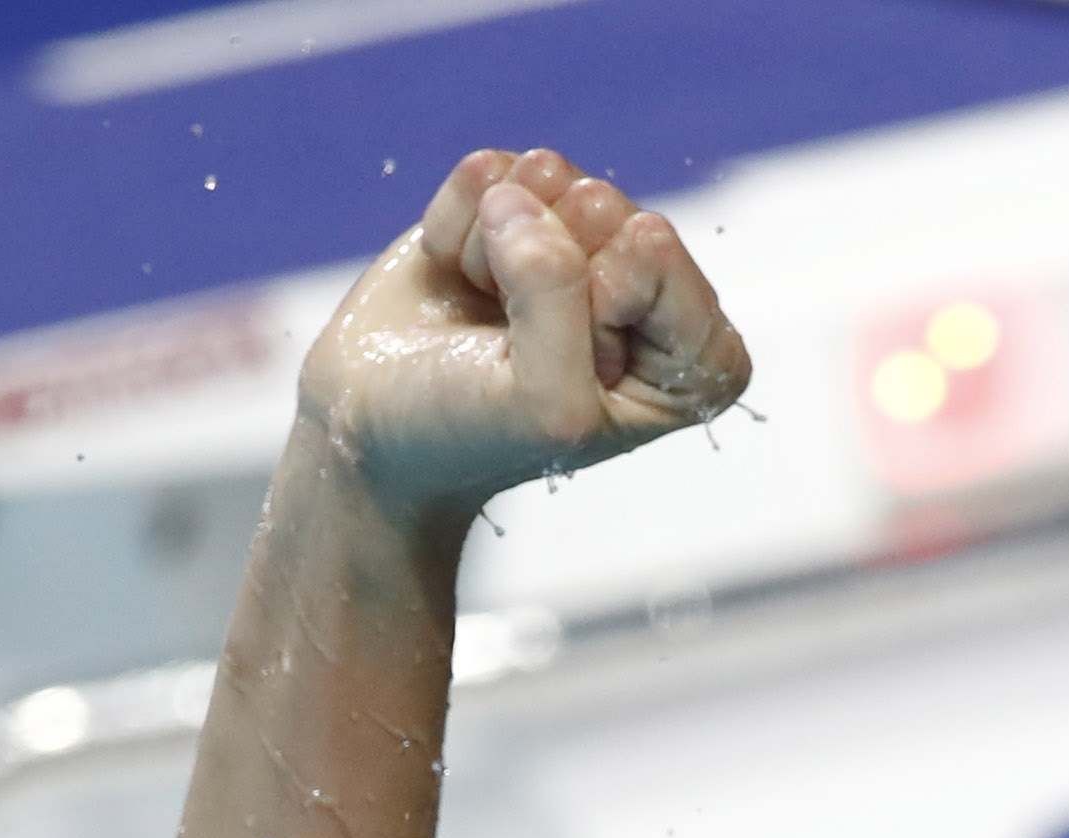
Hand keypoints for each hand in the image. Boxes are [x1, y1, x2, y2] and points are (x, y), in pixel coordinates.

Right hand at [297, 148, 750, 525]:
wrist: (372, 426)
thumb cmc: (470, 435)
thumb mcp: (543, 404)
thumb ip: (557, 297)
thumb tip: (520, 193)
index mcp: (696, 361)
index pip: (655, 259)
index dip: (592, 302)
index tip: (560, 368)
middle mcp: (651, 293)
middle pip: (607, 208)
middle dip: (537, 268)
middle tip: (510, 339)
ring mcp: (581, 242)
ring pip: (548, 179)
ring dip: (492, 247)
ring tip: (484, 312)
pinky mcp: (516, 208)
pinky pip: (490, 171)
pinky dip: (455, 223)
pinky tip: (456, 279)